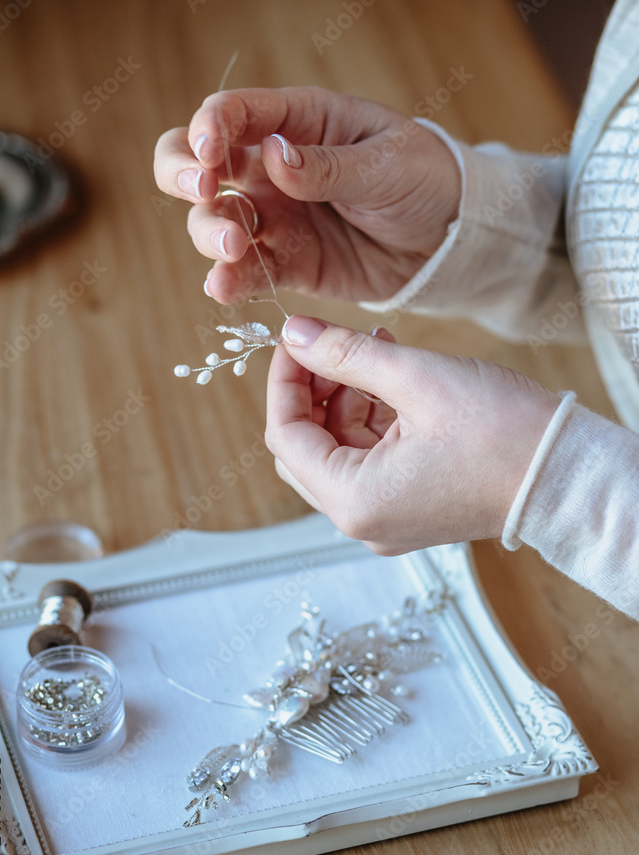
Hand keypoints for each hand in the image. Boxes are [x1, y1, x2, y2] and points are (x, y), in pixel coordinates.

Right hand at [153, 88, 460, 305]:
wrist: (449, 239)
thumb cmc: (423, 179)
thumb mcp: (385, 163)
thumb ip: (328, 166)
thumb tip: (273, 156)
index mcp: (297, 122)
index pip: (232, 114)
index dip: (209, 128)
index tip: (210, 155)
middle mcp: (271, 169)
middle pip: (198, 164)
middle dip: (182, 173)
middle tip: (201, 190)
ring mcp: (275, 218)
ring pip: (215, 221)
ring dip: (210, 231)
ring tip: (233, 246)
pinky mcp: (288, 264)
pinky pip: (248, 271)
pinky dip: (229, 281)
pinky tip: (221, 289)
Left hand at [265, 316, 560, 553]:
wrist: (569, 478)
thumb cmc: (506, 436)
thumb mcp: (418, 379)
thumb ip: (347, 354)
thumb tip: (296, 333)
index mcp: (354, 501)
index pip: (285, 436)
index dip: (284, 380)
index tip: (296, 337)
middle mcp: (361, 520)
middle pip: (305, 448)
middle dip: (313, 390)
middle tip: (334, 343)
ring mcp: (385, 518)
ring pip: (337, 450)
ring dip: (346, 398)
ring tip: (377, 349)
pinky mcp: (408, 508)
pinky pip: (368, 460)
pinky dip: (372, 418)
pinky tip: (393, 378)